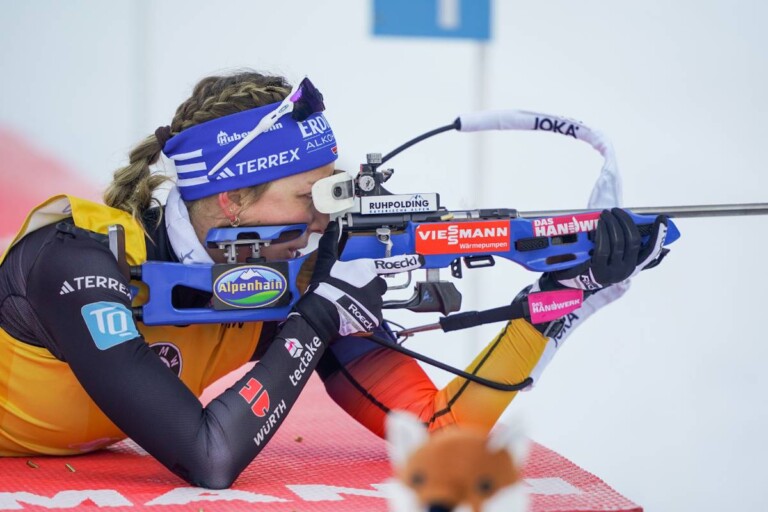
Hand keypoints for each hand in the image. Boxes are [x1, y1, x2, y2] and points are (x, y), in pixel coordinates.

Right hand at [293, 221, 422, 340]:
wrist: (323, 312)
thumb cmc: (325, 286)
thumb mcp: (326, 261)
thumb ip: (331, 243)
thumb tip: (332, 226)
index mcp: (367, 270)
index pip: (390, 264)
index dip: (407, 261)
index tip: (420, 259)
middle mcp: (376, 286)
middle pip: (379, 286)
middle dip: (369, 288)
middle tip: (352, 291)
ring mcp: (376, 302)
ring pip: (375, 301)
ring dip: (366, 302)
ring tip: (349, 303)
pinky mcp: (374, 317)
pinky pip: (373, 316)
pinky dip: (365, 316)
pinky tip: (352, 313)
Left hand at [540, 208, 668, 291]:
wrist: (573, 280)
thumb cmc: (594, 260)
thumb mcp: (612, 253)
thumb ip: (622, 240)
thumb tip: (630, 220)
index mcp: (633, 265)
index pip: (651, 250)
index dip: (659, 235)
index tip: (662, 219)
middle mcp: (627, 270)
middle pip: (633, 241)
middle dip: (626, 221)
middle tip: (616, 211)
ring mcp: (614, 272)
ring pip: (618, 242)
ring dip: (612, 224)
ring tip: (605, 214)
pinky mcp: (599, 270)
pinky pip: (604, 247)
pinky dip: (603, 232)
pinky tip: (599, 224)